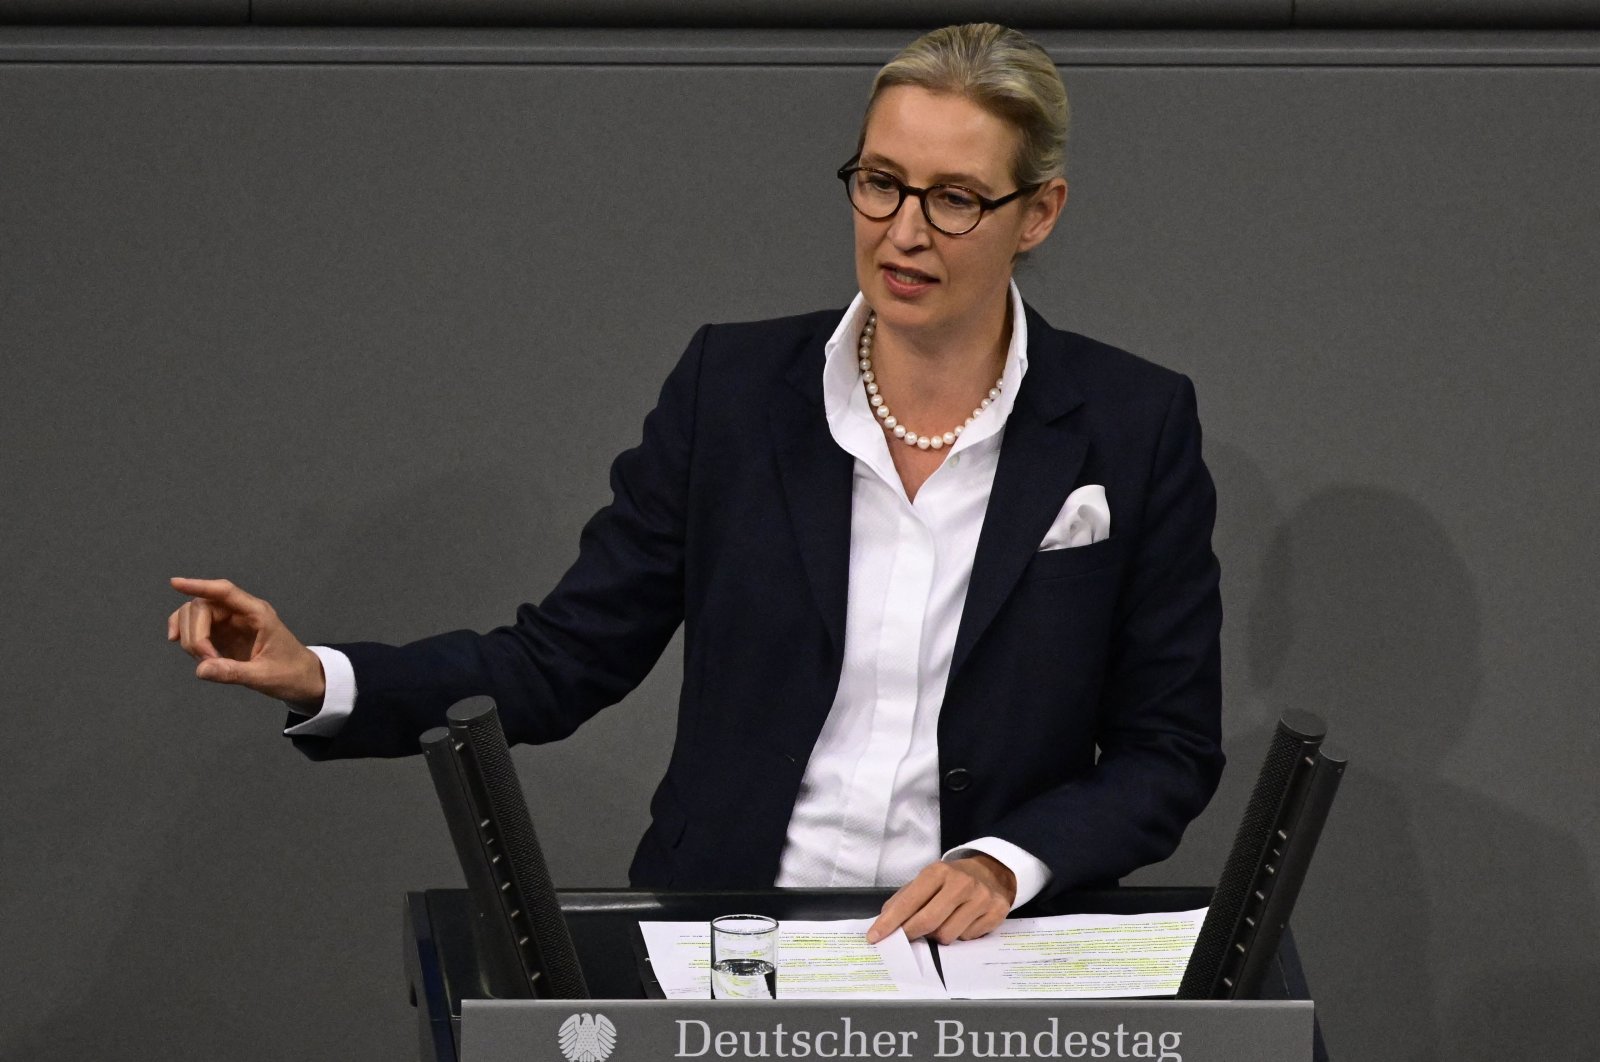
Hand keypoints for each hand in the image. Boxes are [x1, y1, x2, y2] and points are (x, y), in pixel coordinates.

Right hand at [166, 577, 325, 703]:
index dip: (199, 585)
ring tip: (207, 662)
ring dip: (191, 638)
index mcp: (258, 614)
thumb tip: (201, 670)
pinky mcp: (223, 635)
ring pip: (195, 616)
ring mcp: (230, 623)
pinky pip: (196, 628)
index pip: (224, 591)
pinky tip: (185, 648)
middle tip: (207, 660)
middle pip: (203, 606)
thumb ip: (233, 672)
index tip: (175, 583)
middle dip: (195, 633)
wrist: (302, 679)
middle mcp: (242, 613)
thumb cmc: (290, 673)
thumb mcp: (264, 676)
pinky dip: (187, 637)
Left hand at [866, 854, 1016, 944]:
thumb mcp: (927, 880)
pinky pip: (968, 938)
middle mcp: (962, 883)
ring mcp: (982, 898)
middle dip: (911, 934)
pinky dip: (960, 935)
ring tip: (942, 923)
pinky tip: (962, 922)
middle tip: (905, 938)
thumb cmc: (951, 880)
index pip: (910, 901)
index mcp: (939, 871)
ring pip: (948, 935)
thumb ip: (905, 898)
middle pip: (929, 922)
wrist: (991, 872)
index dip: (890, 922)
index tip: (875, 936)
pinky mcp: (997, 912)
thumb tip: (884, 921)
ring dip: (938, 936)